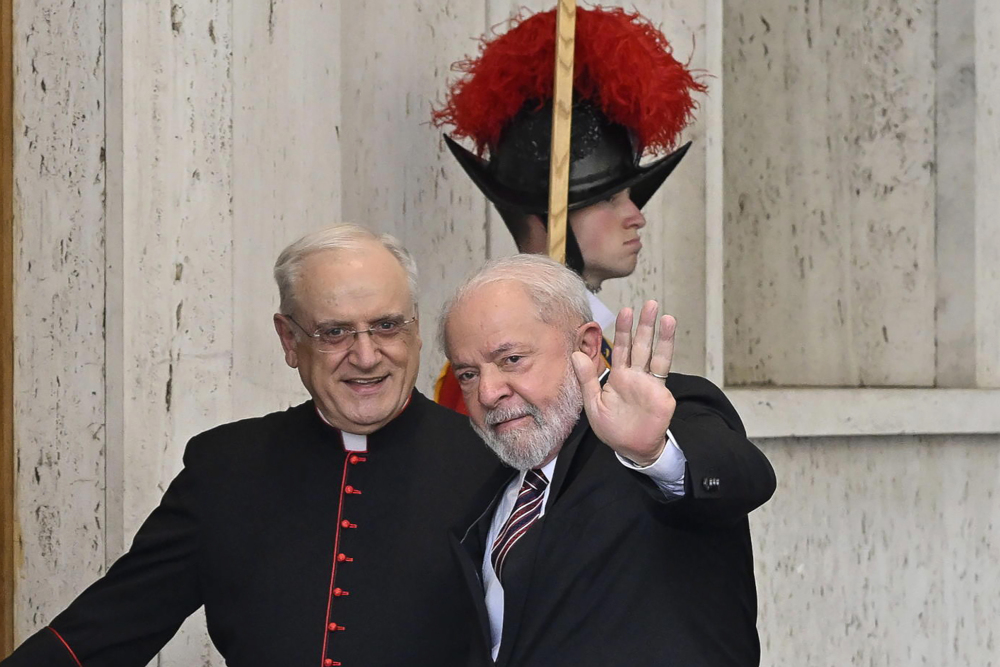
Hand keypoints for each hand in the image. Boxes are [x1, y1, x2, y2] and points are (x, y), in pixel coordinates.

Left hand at [571, 301, 676, 465]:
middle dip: (645, 325)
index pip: (622, 348)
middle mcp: (636, 376)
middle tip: (650, 304)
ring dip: (661, 335)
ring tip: (666, 316)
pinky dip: (666, 354)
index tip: (626, 310)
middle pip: (641, 345)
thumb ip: (586, 379)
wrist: (631, 449)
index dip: (624, 330)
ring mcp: (650, 384)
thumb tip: (576, 354)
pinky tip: (668, 339)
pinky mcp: (661, 394)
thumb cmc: (612, 429)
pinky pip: (663, 372)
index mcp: (619, 376)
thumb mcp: (593, 404)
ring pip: (655, 354)